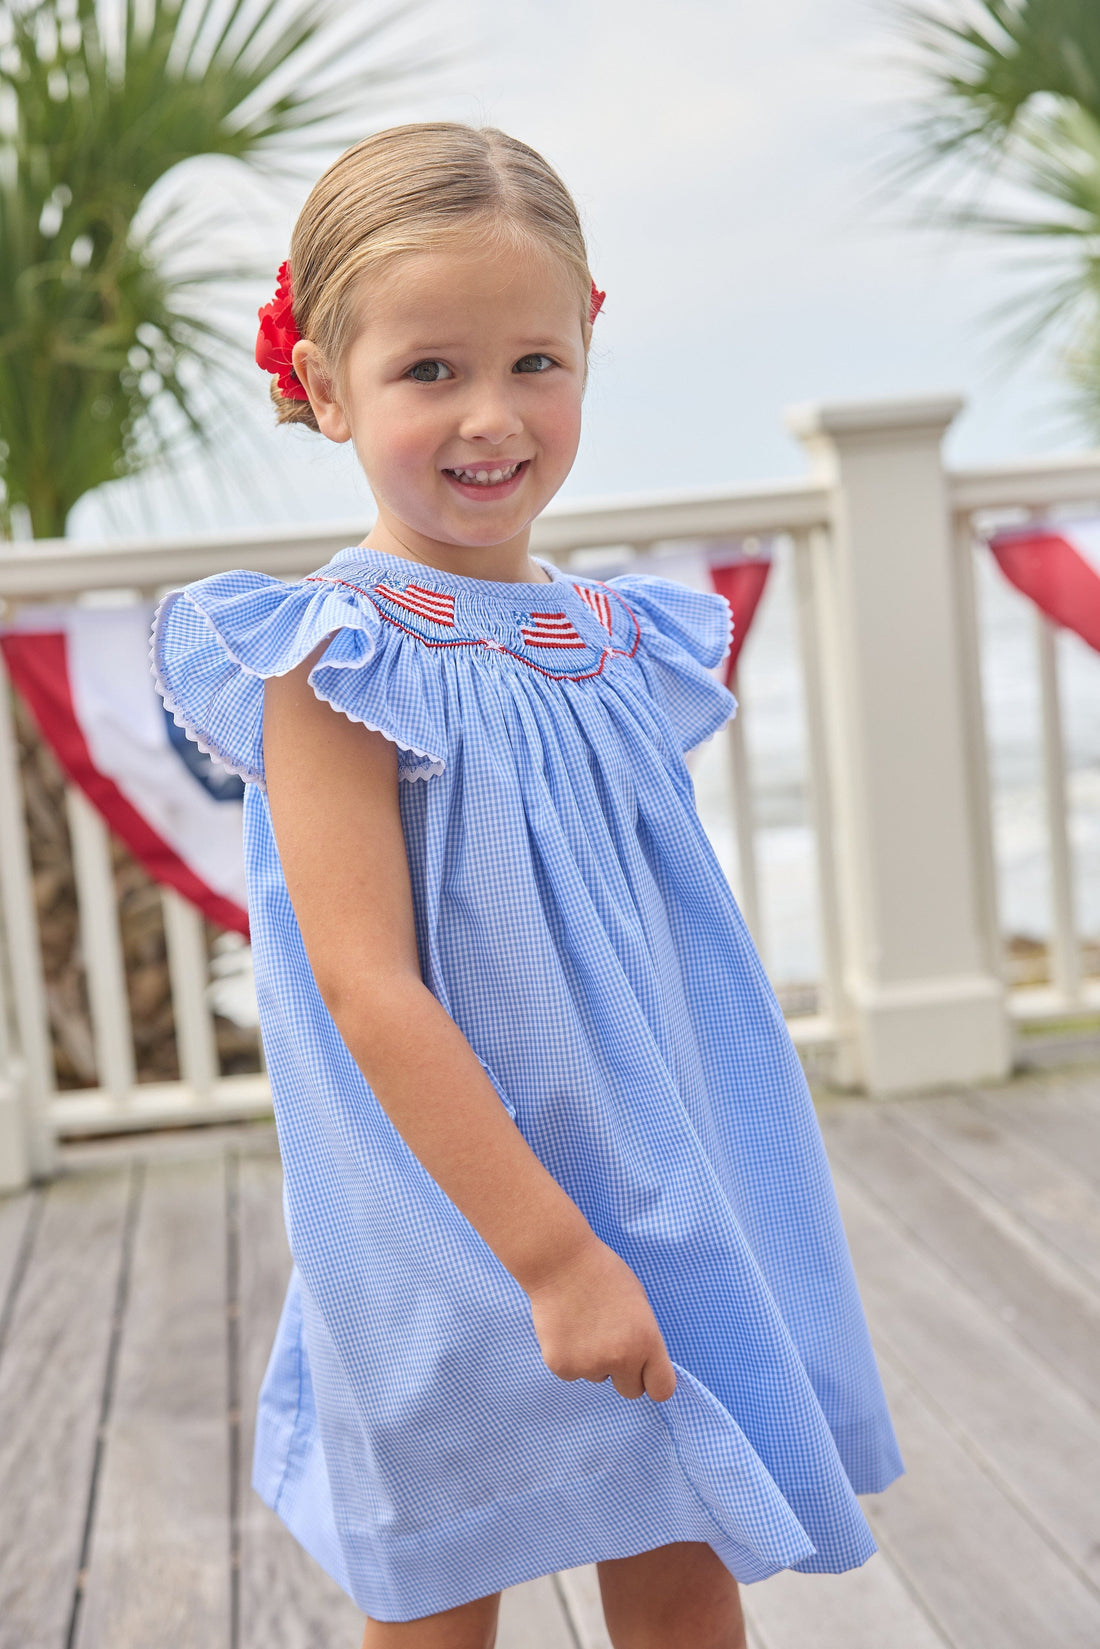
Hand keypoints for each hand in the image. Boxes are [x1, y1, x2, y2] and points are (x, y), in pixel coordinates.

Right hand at [526, 1238, 676, 1401]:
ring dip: (594, 1359)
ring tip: (584, 1323)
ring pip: (598, 1376)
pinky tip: (566, 1328)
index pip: (662, 1389)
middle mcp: (621, 1359)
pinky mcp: (562, 1367)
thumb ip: (643, 1337)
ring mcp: (589, 1365)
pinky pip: (573, 1371)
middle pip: (630, 1390)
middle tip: (609, 1341)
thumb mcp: (638, 1302)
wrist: (560, 1261)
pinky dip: (570, 1356)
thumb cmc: (602, 1273)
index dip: (654, 1382)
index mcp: (646, 1341)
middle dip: (623, 1373)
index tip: (647, 1376)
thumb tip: (642, 1362)